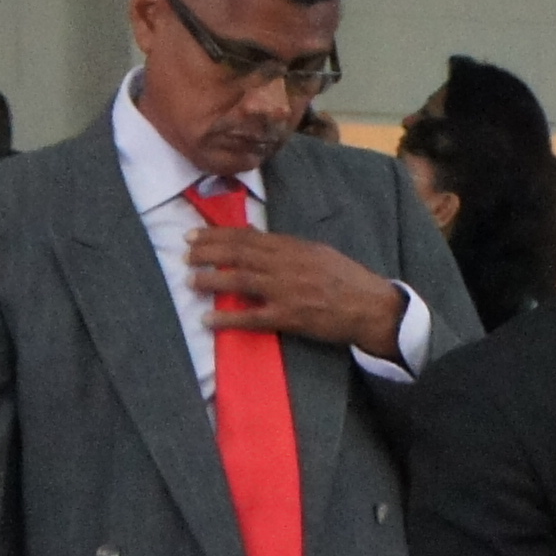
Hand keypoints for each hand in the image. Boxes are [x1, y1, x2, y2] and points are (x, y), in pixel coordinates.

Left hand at [184, 225, 407, 358]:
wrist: (371, 306)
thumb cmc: (345, 279)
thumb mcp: (315, 252)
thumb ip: (283, 245)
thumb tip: (252, 235)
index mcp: (292, 246)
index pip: (246, 236)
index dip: (216, 235)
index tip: (193, 235)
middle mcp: (286, 264)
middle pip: (238, 254)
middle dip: (207, 252)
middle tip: (185, 254)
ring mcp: (287, 291)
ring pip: (241, 281)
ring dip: (212, 280)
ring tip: (190, 281)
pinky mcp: (290, 317)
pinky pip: (252, 317)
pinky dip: (228, 318)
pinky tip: (208, 320)